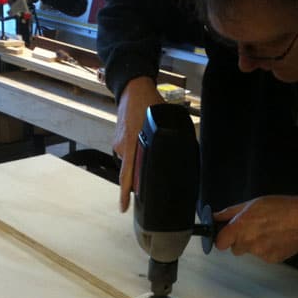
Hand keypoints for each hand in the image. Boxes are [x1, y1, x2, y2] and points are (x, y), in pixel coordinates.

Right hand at [113, 76, 163, 211]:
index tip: (123, 208)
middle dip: (140, 178)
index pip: (126, 175)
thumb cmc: (149, 103)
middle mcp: (123, 147)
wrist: (132, 89)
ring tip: (152, 152)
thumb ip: (167, 138)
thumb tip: (179, 152)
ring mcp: (119, 144)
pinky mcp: (118, 140)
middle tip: (151, 181)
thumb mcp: (161, 121)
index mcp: (132, 143)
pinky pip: (128, 152)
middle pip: (131, 171)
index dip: (124, 193)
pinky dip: (137, 151)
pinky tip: (144, 143)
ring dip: (141, 161)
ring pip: (131, 161)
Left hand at [213, 196, 297, 262]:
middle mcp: (248, 242)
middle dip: (240, 240)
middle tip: (252, 228)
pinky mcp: (271, 259)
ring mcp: (260, 253)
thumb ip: (229, 213)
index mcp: (240, 227)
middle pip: (234, 248)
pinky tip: (276, 237)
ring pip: (249, 252)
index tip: (225, 235)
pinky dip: (267, 249)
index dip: (222, 238)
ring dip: (254, 244)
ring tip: (268, 231)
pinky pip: (262, 256)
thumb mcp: (252, 204)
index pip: (219, 243)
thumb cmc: (281, 207)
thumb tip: (213, 217)